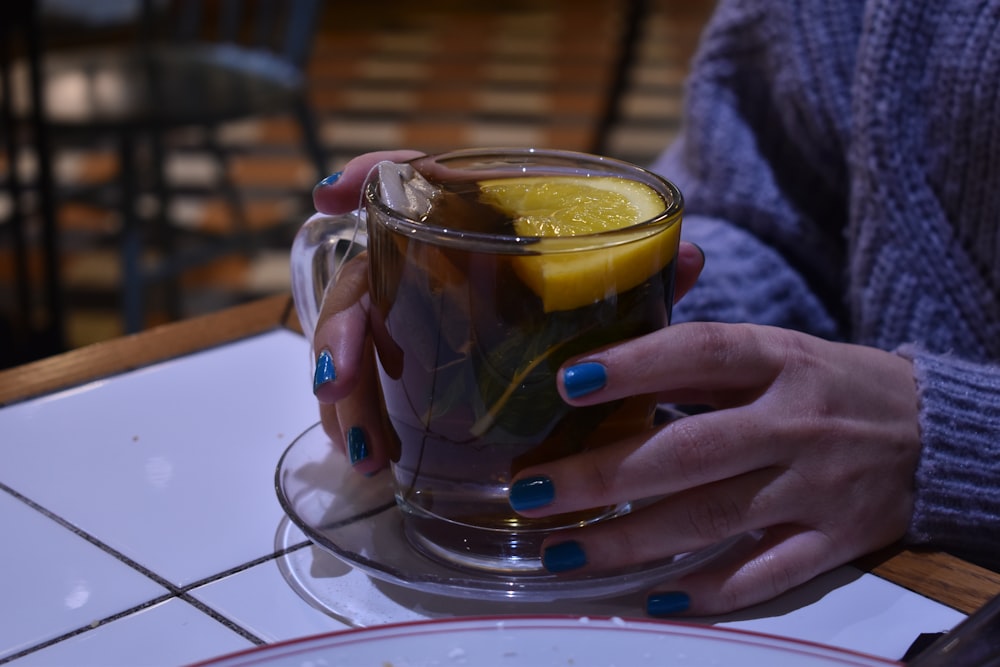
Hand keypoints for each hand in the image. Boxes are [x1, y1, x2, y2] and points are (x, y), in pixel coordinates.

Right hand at [308, 150, 706, 474]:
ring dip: (348, 391)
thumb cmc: (596, 273)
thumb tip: (692, 259)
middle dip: (341, 326)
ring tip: (363, 448)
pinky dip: (367, 416)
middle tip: (337, 379)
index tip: (331, 195)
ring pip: (361, 337)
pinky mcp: (418, 355)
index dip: (370, 177)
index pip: (416, 178)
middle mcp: (434, 257)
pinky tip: (373, 457)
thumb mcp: (618, 266)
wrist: (592, 304)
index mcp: (478, 216)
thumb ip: (645, 262)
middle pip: (367, 277)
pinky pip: (377, 380)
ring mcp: (418, 308)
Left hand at [508, 323, 921, 614]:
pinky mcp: (836, 540)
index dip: (634, 366)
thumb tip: (604, 361)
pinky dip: (708, 592)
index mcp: (778, 359)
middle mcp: (796, 422)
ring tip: (563, 552)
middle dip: (602, 476)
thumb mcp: (774, 352)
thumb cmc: (828, 384)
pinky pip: (765, 575)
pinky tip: (652, 598)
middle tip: (532, 492)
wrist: (932, 432)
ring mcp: (817, 486)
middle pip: (689, 451)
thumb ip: (696, 358)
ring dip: (631, 541)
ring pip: (713, 519)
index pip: (700, 354)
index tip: (568, 384)